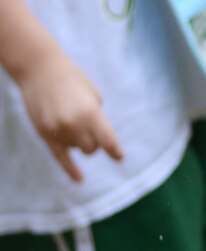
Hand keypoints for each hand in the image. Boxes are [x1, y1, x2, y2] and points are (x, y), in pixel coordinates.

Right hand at [17, 49, 121, 181]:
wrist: (40, 70)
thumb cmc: (73, 80)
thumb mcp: (94, 96)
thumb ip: (98, 119)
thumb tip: (101, 137)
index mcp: (90, 114)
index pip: (108, 141)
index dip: (115, 151)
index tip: (120, 157)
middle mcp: (73, 125)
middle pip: (92, 149)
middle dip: (95, 142)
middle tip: (89, 127)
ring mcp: (57, 130)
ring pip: (77, 149)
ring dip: (80, 141)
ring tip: (73, 121)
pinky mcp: (44, 134)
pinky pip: (60, 158)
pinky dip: (70, 170)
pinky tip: (80, 179)